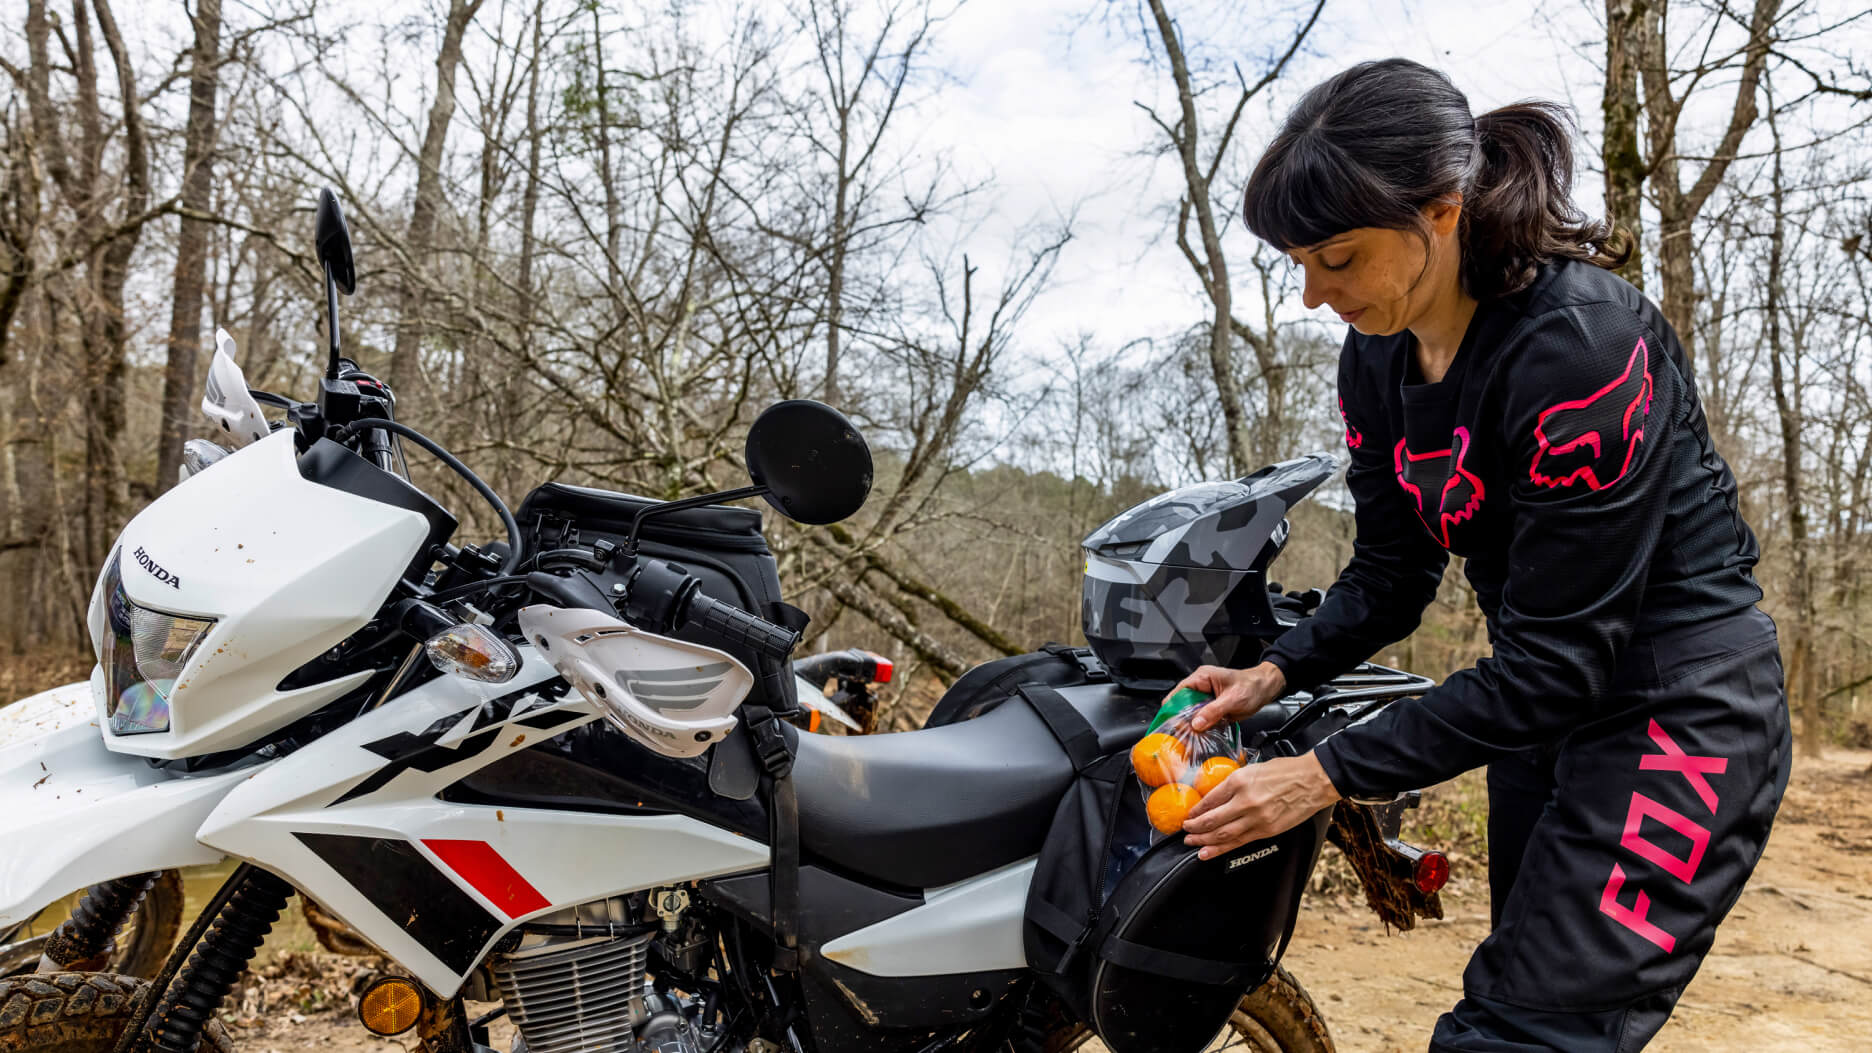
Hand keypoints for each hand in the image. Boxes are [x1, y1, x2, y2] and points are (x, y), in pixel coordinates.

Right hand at [1168, 662, 1286, 732]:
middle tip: (1183, 734)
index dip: (1174, 707)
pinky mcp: (1212, 709)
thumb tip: (1197, 723)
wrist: (1265, 689)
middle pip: (1183, 704)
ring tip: (1190, 738)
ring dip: (1192, 725)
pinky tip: (1201, 736)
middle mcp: (1201, 687)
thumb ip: (1213, 711)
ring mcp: (1206, 699)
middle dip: (1182, 719)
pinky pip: (1201, 719)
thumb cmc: (1252, 686)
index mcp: (1202, 677)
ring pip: (1191, 713)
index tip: (1172, 722)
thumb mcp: (1233, 699)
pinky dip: (1201, 728)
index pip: (1179, 691)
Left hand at [1181, 752, 1340, 859]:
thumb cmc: (1287, 771)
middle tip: (1185, 832)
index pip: (1209, 800)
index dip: (1196, 811)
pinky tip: (1209, 853)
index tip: (1189, 816)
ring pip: (1223, 834)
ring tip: (1192, 844)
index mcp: (1239, 781)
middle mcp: (1245, 801)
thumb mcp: (1253, 768)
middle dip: (1194, 828)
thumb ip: (1234, 783)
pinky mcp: (1267, 830)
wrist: (1313, 780)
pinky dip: (1221, 849)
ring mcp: (1256, 818)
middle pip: (1212, 820)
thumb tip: (1217, 796)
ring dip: (1204, 841)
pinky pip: (1239, 842)